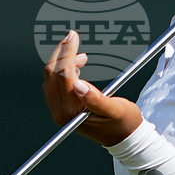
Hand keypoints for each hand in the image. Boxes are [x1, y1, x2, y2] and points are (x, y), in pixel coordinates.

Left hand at [42, 29, 142, 146]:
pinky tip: (75, 68)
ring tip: (83, 57)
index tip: (73, 35)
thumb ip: (96, 98)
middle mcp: (61, 113)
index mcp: (73, 112)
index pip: (63, 74)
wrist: (124, 138)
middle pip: (52, 74)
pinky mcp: (61, 110)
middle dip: (61, 52)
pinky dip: (61, 71)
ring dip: (62, 61)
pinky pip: (54, 85)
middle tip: (72, 36)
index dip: (67, 52)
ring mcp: (59, 112)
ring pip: (51, 78)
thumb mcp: (115, 109)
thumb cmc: (123, 123)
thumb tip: (79, 84)